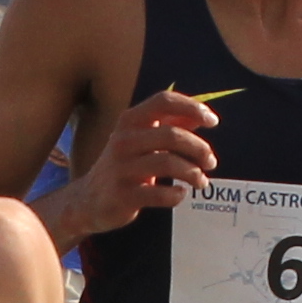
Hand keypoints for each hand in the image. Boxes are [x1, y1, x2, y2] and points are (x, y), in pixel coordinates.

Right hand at [76, 91, 221, 233]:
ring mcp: (121, 168)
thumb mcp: (142, 140)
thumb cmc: (124, 165)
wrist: (88, 201)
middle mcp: (123, 140)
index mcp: (129, 121)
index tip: (213, 122)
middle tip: (211, 162)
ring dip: (193, 173)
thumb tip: (203, 114)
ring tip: (201, 182)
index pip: (163, 101)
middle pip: (172, 135)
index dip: (192, 107)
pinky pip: (160, 194)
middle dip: (199, 148)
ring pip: (168, 163)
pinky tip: (180, 194)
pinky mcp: (123, 195)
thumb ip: (171, 125)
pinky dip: (177, 195)